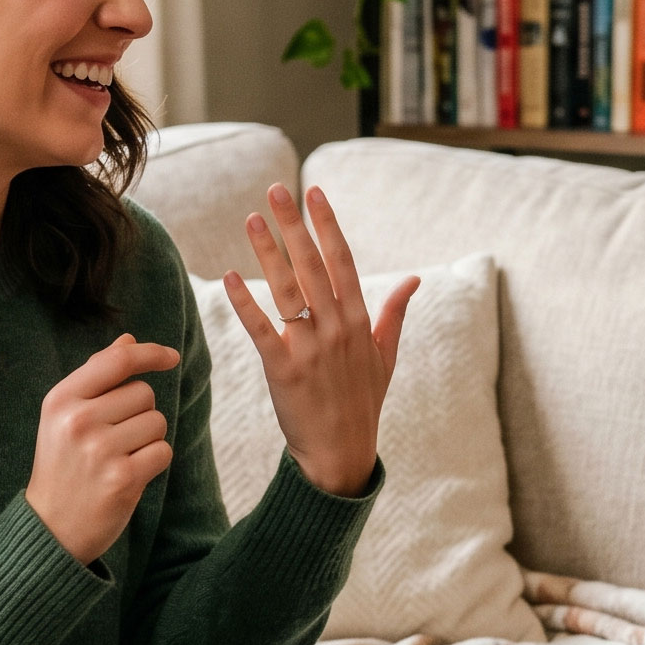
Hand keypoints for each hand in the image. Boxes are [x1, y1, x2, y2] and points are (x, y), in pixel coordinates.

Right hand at [27, 333, 181, 563]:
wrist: (51, 528)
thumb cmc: (62, 466)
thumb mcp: (64, 416)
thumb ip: (96, 376)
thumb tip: (129, 339)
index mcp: (61, 399)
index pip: (117, 360)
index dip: (150, 353)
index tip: (170, 357)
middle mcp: (78, 420)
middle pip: (143, 392)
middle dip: (140, 412)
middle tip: (114, 439)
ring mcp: (100, 450)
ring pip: (156, 421)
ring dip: (148, 438)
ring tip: (119, 458)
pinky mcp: (122, 478)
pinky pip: (162, 451)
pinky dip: (153, 462)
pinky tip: (129, 474)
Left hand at [225, 185, 417, 497]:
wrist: (341, 455)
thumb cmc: (363, 403)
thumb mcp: (387, 357)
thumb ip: (395, 314)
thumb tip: (415, 281)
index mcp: (360, 321)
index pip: (343, 261)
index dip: (328, 225)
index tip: (314, 193)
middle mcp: (337, 329)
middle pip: (313, 266)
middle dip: (294, 225)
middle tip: (276, 190)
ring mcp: (311, 349)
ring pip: (288, 290)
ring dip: (268, 252)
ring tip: (252, 219)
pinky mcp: (285, 371)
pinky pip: (262, 330)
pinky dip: (245, 304)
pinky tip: (229, 278)